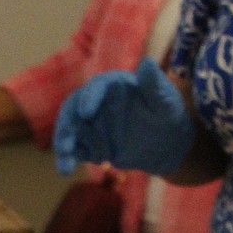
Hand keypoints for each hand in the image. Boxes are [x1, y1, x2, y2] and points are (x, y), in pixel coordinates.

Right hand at [53, 57, 194, 175]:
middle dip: (68, 125)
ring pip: (70, 130)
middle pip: (73, 109)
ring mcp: (90, 124)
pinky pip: (73, 150)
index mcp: (112, 86)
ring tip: (66, 159)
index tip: (87, 113)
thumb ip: (154, 84)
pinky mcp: (88, 144)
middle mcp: (96, 102)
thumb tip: (147, 63)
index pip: (96, 88)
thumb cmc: (167, 116)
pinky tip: (66, 170)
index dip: (89, 98)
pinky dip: (67, 159)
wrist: (165, 144)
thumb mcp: (165, 101)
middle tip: (67, 143)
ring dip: (65, 143)